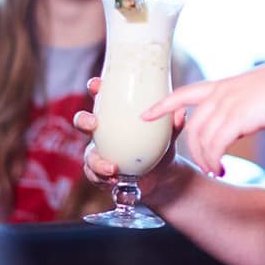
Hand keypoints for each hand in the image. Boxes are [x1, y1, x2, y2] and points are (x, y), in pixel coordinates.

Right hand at [73, 77, 186, 197]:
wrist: (162, 174)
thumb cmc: (161, 144)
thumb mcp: (169, 133)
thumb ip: (174, 124)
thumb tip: (180, 112)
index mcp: (116, 116)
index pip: (102, 98)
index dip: (95, 88)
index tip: (96, 85)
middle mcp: (103, 133)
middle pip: (83, 122)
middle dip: (83, 120)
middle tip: (93, 124)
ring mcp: (100, 153)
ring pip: (88, 154)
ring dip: (96, 161)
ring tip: (112, 168)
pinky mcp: (101, 173)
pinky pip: (93, 175)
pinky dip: (101, 178)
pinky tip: (113, 180)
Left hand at [144, 60, 264, 175]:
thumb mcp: (256, 93)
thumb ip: (240, 105)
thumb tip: (238, 123)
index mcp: (223, 85)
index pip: (183, 92)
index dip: (163, 104)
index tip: (145, 114)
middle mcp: (220, 94)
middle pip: (192, 126)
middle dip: (194, 150)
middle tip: (207, 166)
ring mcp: (227, 105)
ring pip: (201, 139)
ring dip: (206, 160)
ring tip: (215, 171)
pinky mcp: (237, 118)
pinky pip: (215, 146)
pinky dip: (214, 160)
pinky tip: (221, 169)